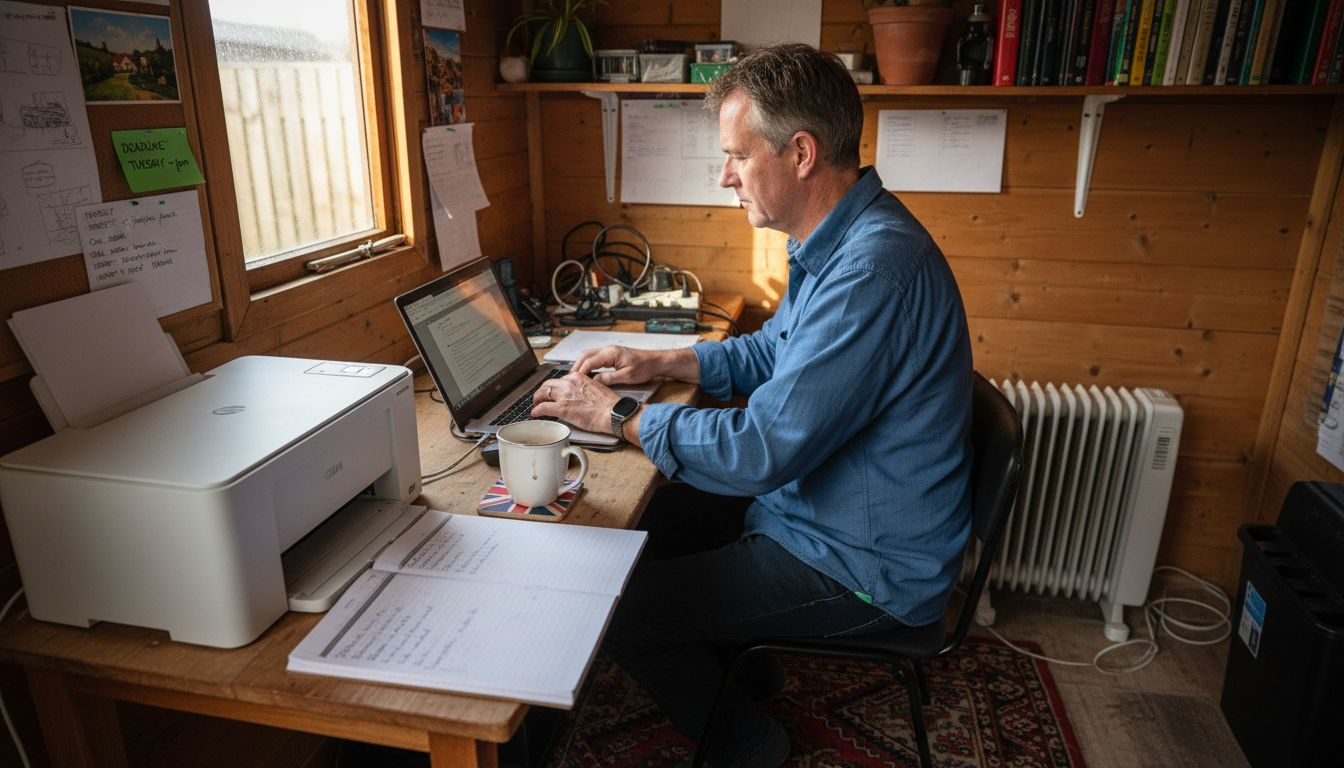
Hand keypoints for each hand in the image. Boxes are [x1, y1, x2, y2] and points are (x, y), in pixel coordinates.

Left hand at [531, 371, 619, 435]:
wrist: (612, 412)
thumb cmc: (609, 404)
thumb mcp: (596, 387)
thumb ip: (584, 387)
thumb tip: (579, 394)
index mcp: (578, 377)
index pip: (561, 379)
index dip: (556, 387)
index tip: (555, 392)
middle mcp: (569, 384)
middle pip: (549, 384)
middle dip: (543, 390)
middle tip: (541, 396)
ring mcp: (564, 396)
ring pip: (543, 393)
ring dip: (537, 398)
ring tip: (536, 404)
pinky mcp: (562, 408)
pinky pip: (543, 408)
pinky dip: (537, 410)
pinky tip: (535, 413)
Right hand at [573, 345, 699, 385]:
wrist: (656, 362)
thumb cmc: (645, 368)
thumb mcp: (627, 377)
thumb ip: (609, 379)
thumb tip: (594, 382)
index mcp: (611, 354)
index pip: (589, 361)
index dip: (579, 372)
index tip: (573, 381)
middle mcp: (609, 350)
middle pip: (585, 356)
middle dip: (576, 367)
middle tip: (570, 380)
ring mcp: (610, 351)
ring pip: (589, 355)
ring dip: (581, 365)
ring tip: (576, 377)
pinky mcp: (612, 354)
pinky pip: (595, 357)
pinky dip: (588, 364)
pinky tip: (587, 373)